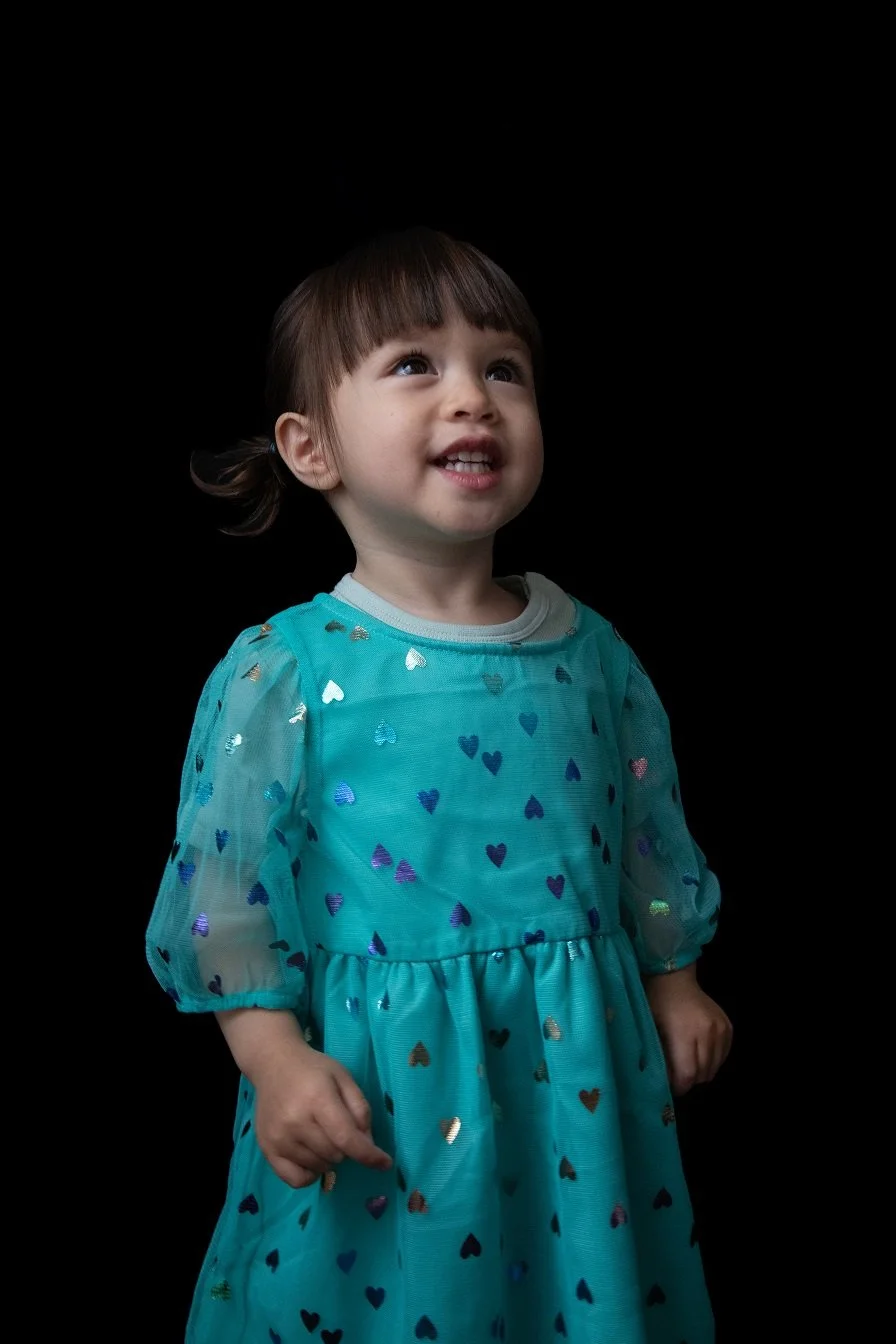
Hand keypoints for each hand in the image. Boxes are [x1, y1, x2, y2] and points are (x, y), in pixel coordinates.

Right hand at [252, 1038, 392, 1188]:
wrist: (274, 1064)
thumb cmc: (313, 1070)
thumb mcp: (344, 1078)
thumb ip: (360, 1110)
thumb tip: (368, 1145)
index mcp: (317, 1098)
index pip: (346, 1138)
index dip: (368, 1155)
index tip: (384, 1163)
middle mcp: (295, 1121)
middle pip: (335, 1155)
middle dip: (346, 1147)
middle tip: (340, 1128)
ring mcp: (278, 1138)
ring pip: (318, 1167)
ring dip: (329, 1158)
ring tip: (323, 1135)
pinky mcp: (267, 1149)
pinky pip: (296, 1179)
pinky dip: (311, 1174)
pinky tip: (312, 1157)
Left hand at [644, 965, 732, 1096]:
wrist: (675, 979)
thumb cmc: (657, 1003)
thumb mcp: (651, 1029)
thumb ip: (661, 1056)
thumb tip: (667, 1082)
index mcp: (684, 1032)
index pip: (688, 1074)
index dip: (680, 1086)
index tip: (672, 1088)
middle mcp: (707, 1032)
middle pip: (703, 1073)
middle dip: (689, 1081)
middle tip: (677, 1076)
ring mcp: (721, 1029)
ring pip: (714, 1067)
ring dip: (701, 1072)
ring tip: (687, 1064)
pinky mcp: (728, 1027)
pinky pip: (723, 1056)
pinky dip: (712, 1061)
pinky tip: (699, 1054)